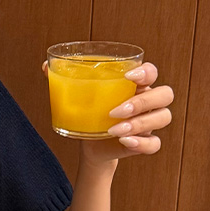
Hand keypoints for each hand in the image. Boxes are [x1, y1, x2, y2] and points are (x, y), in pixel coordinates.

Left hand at [41, 61, 173, 165]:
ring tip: (114, 130)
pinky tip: (124, 142)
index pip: (151, 71)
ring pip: (162, 117)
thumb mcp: (78, 95)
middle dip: (143, 101)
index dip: (146, 72)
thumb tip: (45, 66)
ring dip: (140, 124)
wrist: (90, 143)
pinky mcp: (146, 143)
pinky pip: (155, 144)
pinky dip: (142, 144)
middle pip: (164, 94)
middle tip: (116, 111)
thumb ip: (63, 78)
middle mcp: (149, 100)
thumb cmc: (89, 112)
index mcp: (135, 83)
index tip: (128, 76)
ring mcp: (150, 122)